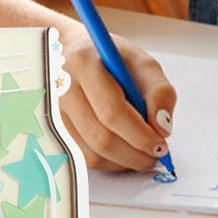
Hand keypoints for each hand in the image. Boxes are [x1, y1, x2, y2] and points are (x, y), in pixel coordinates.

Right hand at [57, 30, 174, 172]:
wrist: (78, 55)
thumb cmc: (112, 60)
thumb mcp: (143, 64)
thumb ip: (159, 92)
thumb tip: (162, 128)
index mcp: (84, 64)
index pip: (111, 111)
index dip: (139, 134)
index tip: (161, 144)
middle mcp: (62, 89)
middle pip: (101, 137)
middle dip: (135, 153)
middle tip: (156, 154)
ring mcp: (55, 112)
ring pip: (92, 154)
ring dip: (124, 161)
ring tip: (143, 153)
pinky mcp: (57, 130)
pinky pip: (85, 158)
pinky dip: (110, 162)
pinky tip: (124, 151)